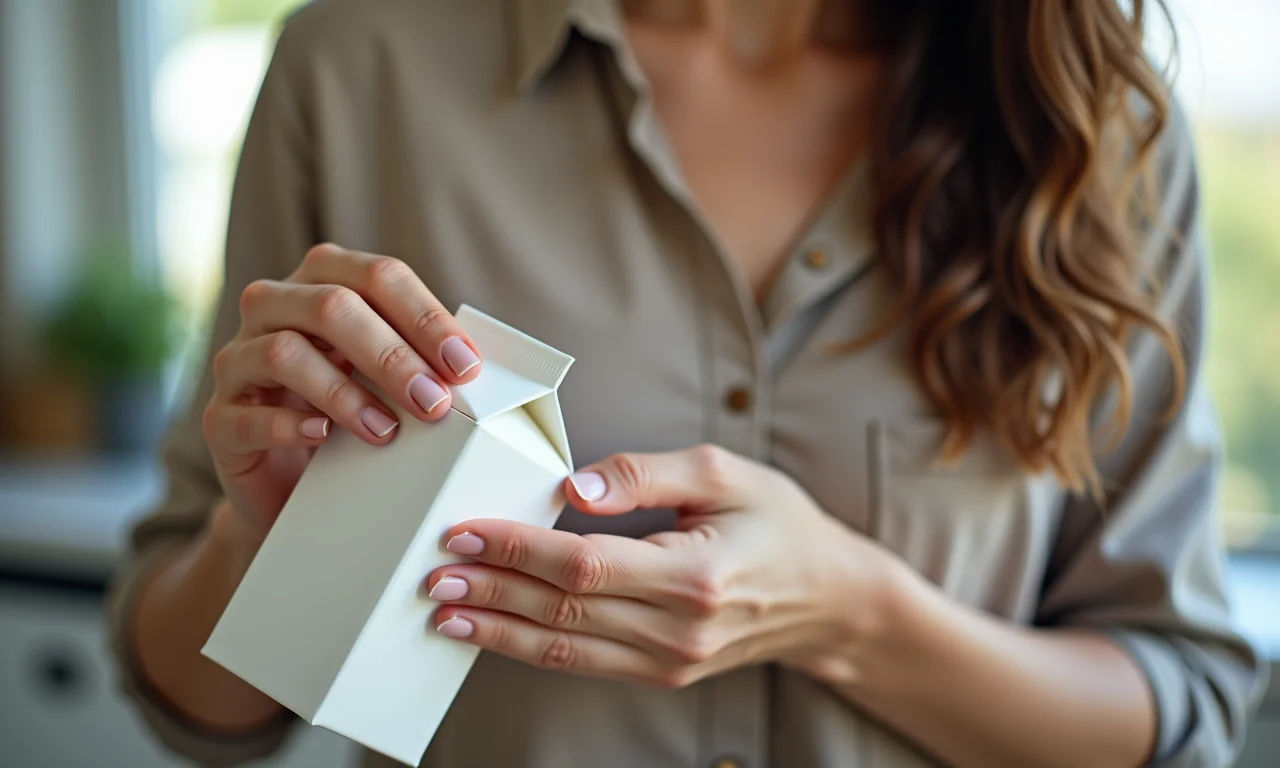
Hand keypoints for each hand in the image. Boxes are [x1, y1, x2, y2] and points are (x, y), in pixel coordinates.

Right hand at [202, 243, 482, 552]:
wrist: (294, 491)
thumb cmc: (355, 421)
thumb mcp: (392, 382)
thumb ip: (425, 360)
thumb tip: (481, 367)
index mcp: (323, 282)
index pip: (379, 277)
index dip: (426, 318)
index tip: (466, 368)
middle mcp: (274, 308)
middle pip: (331, 306)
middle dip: (393, 355)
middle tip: (436, 403)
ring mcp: (238, 360)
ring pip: (285, 352)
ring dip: (346, 392)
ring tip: (389, 432)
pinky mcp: (218, 419)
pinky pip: (245, 413)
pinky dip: (288, 424)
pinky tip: (324, 437)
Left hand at [422, 445, 904, 687]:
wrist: (827, 598)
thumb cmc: (778, 524)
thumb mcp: (724, 473)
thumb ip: (645, 474)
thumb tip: (572, 484)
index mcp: (694, 573)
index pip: (583, 565)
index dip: (517, 550)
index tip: (464, 531)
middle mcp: (679, 627)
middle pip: (564, 611)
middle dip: (492, 590)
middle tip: (432, 572)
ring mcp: (671, 659)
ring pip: (565, 649)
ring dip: (499, 629)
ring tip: (445, 610)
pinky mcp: (664, 672)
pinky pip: (585, 663)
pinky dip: (532, 648)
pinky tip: (495, 632)